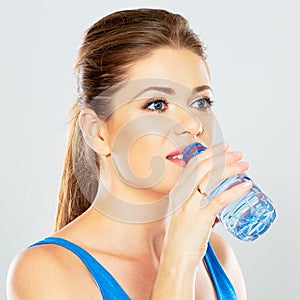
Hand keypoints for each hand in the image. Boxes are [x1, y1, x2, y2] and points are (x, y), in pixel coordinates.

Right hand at [163, 141, 251, 266]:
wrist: (174, 258)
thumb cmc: (180, 238)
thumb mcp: (184, 214)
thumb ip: (197, 203)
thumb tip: (215, 200)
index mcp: (178, 192)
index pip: (192, 165)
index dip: (208, 153)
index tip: (221, 147)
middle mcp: (182, 195)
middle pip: (201, 167)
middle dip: (221, 156)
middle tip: (236, 153)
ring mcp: (190, 205)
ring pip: (210, 178)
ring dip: (230, 169)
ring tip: (244, 165)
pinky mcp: (200, 218)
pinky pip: (219, 199)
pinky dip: (234, 191)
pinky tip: (245, 186)